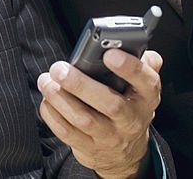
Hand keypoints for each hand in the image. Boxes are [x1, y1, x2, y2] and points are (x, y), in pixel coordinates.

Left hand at [38, 50, 162, 178]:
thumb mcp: (142, 84)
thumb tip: (132, 43)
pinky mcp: (90, 147)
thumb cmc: (130, 104)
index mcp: (147, 97)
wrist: (126, 149)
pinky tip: (47, 99)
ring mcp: (110, 136)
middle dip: (80, 85)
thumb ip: (142, 61)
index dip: (129, 67)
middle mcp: (131, 119)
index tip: (109, 54)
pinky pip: (68, 133)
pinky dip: (53, 115)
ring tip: (46, 80)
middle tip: (60, 69)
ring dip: (60, 98)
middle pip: (110, 104)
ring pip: (84, 119)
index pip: (145, 81)